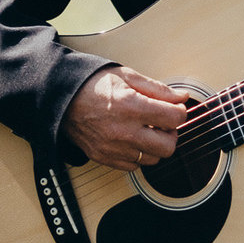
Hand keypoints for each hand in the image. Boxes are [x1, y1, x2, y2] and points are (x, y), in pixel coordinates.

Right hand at [62, 66, 188, 170]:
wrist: (62, 99)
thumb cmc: (93, 85)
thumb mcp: (127, 77)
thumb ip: (158, 89)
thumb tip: (181, 98)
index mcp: (131, 106)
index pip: (174, 119)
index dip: (180, 112)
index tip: (174, 109)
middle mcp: (123, 131)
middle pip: (168, 146)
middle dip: (171, 133)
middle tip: (162, 123)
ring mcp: (113, 148)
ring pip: (153, 159)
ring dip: (155, 145)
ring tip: (145, 130)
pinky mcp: (104, 158)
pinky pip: (134, 166)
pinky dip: (138, 155)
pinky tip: (132, 139)